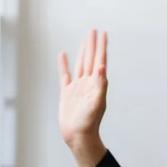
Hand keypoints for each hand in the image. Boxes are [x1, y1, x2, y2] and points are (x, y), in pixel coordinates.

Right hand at [58, 29, 108, 152]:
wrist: (78, 136)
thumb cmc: (89, 122)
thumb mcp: (97, 103)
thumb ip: (100, 84)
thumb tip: (101, 67)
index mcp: (97, 84)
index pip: (100, 60)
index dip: (101, 46)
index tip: (103, 33)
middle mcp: (88, 83)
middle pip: (90, 59)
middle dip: (92, 44)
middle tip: (93, 30)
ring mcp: (77, 87)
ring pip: (80, 64)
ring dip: (82, 51)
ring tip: (84, 39)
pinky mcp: (67, 93)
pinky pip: (64, 75)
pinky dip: (64, 65)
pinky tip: (63, 55)